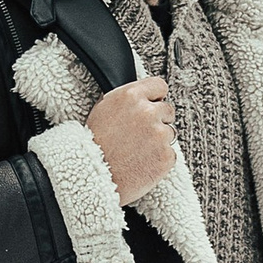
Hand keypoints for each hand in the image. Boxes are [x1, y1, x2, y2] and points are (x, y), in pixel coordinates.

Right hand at [87, 76, 175, 203]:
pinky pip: (170, 153)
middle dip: (157, 120)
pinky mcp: (166, 156)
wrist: (92, 176)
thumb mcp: (103, 110)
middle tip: (139, 135)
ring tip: (136, 151)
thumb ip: (127, 100)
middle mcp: (147, 112)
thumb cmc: (93, 146)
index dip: (155, 97)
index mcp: (130, 96)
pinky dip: (159, 158)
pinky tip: (141, 162)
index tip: (152, 105)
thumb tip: (142, 95)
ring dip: (158, 141)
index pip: (159, 85)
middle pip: (167, 110)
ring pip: (169, 133)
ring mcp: (159, 134)